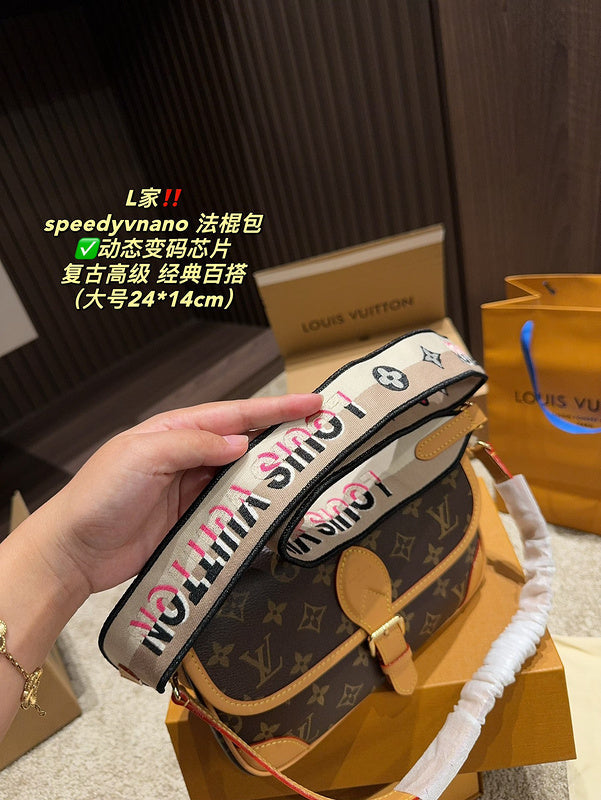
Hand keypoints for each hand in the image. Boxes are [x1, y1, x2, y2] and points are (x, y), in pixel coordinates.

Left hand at [34, 393, 321, 598]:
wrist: (75, 550)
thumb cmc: (100, 494)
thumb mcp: (144, 456)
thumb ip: (193, 445)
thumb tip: (240, 443)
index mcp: (177, 429)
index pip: (236, 415)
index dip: (276, 409)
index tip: (312, 404)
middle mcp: (188, 455)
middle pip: (246, 443)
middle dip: (283, 438)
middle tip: (322, 437)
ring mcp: (191, 489)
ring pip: (243, 477)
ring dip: (272, 475)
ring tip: (308, 474)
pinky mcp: (192, 520)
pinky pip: (231, 509)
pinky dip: (253, 508)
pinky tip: (274, 511)